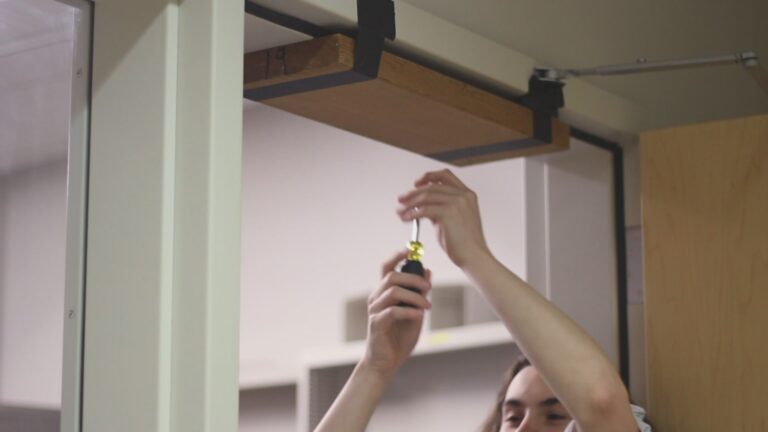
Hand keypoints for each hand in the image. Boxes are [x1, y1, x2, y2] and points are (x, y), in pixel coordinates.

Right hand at [362, 251, 431, 375]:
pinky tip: (419, 315)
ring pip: (393, 291)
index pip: (386, 269)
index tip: (409, 251)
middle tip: (428, 288)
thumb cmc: (399, 338)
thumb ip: (420, 293)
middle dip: (413, 278)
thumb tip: (428, 272)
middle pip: (391, 277)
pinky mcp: (376, 324)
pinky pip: (393, 311)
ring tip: (427, 306)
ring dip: (414, 296)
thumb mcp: (415, 312)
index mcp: (384, 294)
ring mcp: (375, 311)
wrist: (387, 363)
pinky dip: (409, 311)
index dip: (397, 257)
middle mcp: (376, 299)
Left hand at [397, 169, 490, 268]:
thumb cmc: (464, 242)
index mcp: (467, 194)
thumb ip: (440, 208)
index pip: (445, 176)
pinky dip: (412, 213)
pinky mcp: (448, 213)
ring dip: (409, 203)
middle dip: (413, 193)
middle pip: (431, 186)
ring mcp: (457, 203)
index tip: (417, 183)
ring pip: (426, 196)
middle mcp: (463, 195)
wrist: (473, 256)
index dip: (429, 176)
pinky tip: (406, 218)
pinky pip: (424, 209)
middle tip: (401, 200)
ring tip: (401, 211)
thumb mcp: (454, 219)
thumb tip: (422, 205)